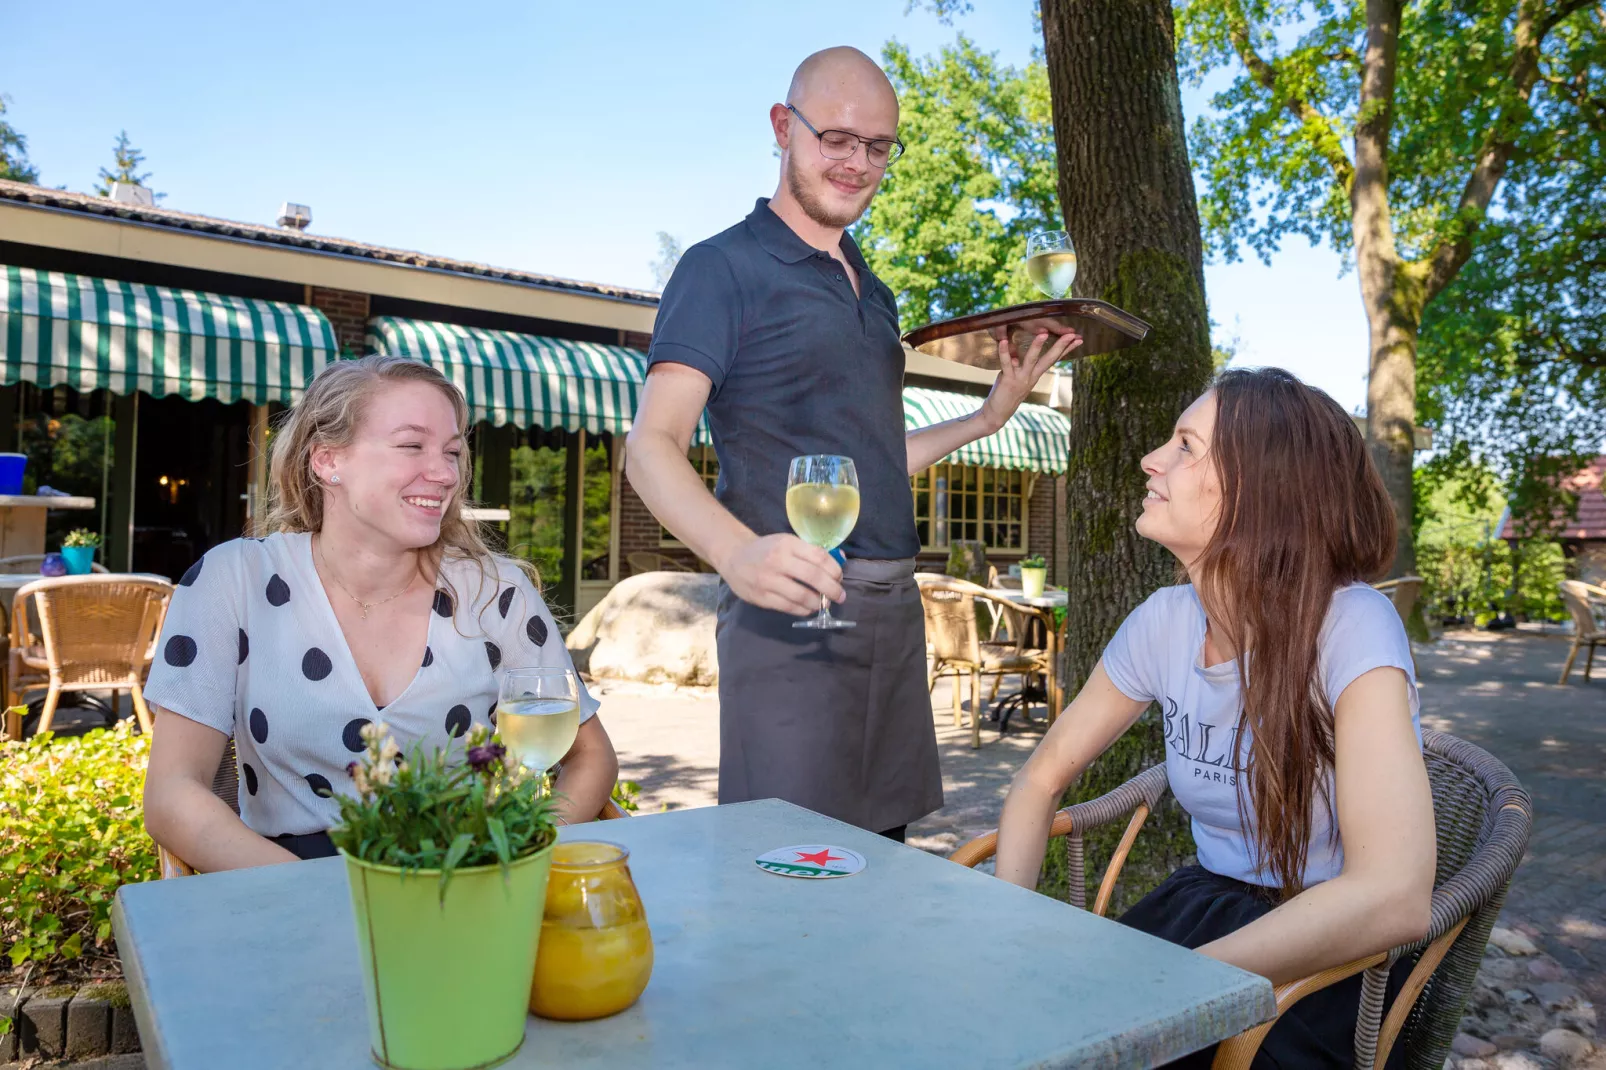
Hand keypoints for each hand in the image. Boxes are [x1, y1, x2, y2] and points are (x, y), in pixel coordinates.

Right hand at [717, 534, 844, 616]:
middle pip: (813, 577)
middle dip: (832, 589)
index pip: (819, 557)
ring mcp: (768, 580)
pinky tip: (808, 607)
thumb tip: (839, 561)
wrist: (734, 557)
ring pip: (802, 596)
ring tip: (823, 603)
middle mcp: (778, 561)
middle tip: (839, 596)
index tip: (839, 578)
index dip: (834, 570)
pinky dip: (803, 609)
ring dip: (818, 602)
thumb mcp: (786, 542)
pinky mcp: (761, 597)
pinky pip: (789, 607)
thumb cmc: (766, 549)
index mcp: (787, 544)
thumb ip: (809, 552)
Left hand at [980, 328, 1083, 430]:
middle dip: (1061, 346)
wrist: (997, 414)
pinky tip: (1003, 341)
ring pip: (1031, 360)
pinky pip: (1006, 363)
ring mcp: (1021, 378)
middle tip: (1072, 334)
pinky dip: (1004, 352)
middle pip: (1049, 359)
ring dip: (1037, 347)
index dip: (1066, 349)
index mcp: (1035, 375)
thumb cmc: (1006, 394)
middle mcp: (1031, 376)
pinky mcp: (1008, 380)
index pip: (1054, 359)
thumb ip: (1019, 366)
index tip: (1079, 339)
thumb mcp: (1016, 377)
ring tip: (1043, 334)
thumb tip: (1018, 353)